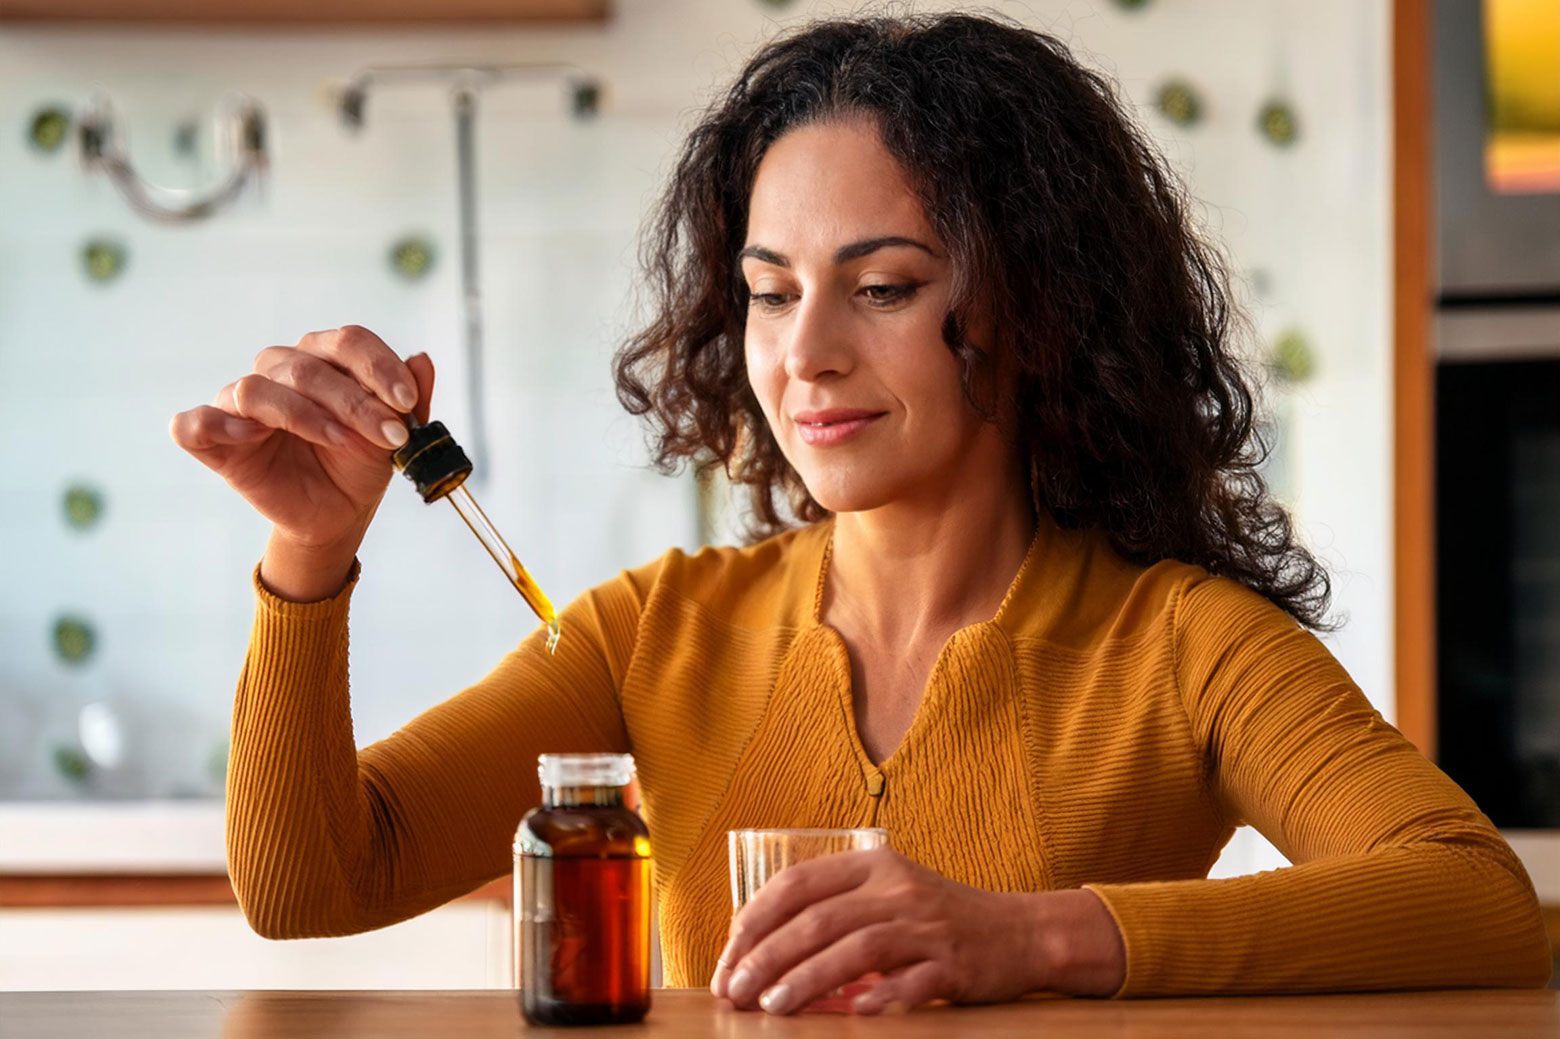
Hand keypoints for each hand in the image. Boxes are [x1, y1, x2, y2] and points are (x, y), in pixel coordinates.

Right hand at [169, 326, 434, 594]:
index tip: (407, 402)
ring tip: (342, 442)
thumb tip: (422, 360)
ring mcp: (240, 405)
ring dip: (305, 415)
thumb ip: (410, 399)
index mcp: (322, 359)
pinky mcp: (213, 440)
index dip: (379, 367)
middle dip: (356, 402)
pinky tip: (253, 436)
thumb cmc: (358, 465)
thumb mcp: (395, 435)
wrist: (337, 514)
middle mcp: (278, 372)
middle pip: (307, 367)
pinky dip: (219, 424)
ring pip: (258, 388)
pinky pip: (193, 423)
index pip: (347, 341)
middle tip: (391, 435)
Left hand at [708, 847, 1125, 1014]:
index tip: (727, 959)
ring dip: (808, 979)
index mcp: (872, 864)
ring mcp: (927, 926)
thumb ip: (833, 907)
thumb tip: (758, 945)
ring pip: (856, 949)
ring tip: (773, 1006)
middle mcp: (897, 888)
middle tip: (735, 992)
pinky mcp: (954, 963)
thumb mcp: (887, 894)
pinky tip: (853, 1013)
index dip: (754, 921)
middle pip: (819, 919)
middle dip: (767, 957)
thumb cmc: (939, 918)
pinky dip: (881, 996)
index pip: (797, 884)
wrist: (1021, 932)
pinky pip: (913, 980)